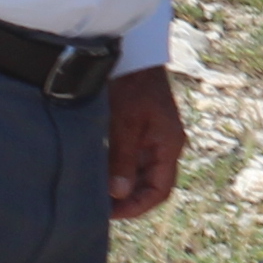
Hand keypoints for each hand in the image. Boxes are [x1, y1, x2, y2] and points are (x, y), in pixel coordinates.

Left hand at [107, 67, 185, 221]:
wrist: (132, 50)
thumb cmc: (132, 83)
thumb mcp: (125, 123)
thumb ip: (123, 159)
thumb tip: (118, 194)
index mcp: (168, 145)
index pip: (159, 190)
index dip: (137, 206)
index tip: (111, 213)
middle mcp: (164, 144)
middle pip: (149, 183)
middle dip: (126, 197)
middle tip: (98, 205)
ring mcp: (153, 135)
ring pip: (138, 171)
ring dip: (119, 182)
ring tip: (94, 189)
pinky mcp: (139, 126)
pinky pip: (130, 156)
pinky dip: (116, 166)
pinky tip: (96, 168)